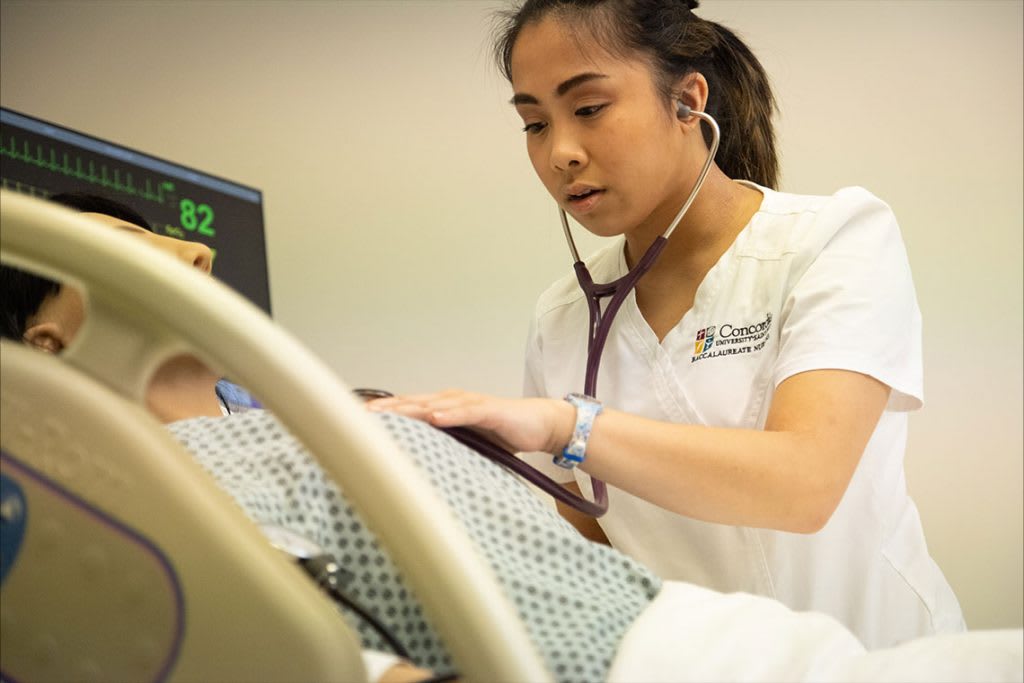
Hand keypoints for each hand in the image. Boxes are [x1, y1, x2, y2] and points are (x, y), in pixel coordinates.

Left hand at [366, 389, 574, 454]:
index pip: (409, 409)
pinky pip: (467, 411)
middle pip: (414, 403)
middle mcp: (454, 401)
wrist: (540, 425)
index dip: (385, 413)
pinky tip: (434, 417)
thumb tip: (415, 468)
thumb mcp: (467, 444)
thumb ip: (444, 448)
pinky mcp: (490, 409)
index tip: (357, 420)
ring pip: (436, 404)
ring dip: (411, 408)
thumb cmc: (502, 434)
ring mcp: (471, 403)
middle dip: (388, 408)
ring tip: (389, 413)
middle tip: (361, 414)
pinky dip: (450, 413)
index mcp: (445, 409)